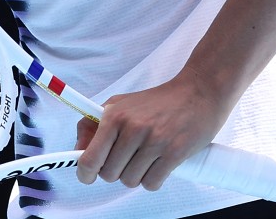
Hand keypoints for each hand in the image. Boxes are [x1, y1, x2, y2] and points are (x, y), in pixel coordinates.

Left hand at [75, 71, 230, 190]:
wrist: (198, 92)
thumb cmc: (156, 101)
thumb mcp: (119, 104)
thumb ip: (94, 125)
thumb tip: (78, 151)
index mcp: (114, 116)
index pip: (90, 157)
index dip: (85, 173)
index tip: (87, 176)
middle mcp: (132, 128)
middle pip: (110, 174)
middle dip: (115, 172)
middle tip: (126, 160)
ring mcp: (154, 141)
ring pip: (130, 181)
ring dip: (135, 176)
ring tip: (144, 160)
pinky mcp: (175, 153)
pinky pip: (152, 183)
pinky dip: (152, 180)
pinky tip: (157, 166)